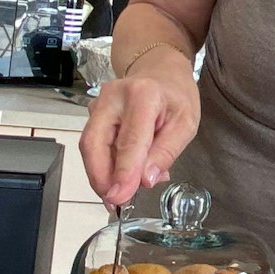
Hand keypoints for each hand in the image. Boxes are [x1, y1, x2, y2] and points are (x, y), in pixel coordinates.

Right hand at [78, 49, 198, 205]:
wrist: (160, 71)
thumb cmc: (176, 97)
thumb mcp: (186, 124)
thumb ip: (166, 152)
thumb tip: (146, 181)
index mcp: (142, 95)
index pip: (129, 140)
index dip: (123, 172)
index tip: (120, 197)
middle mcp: (112, 96)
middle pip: (94, 143)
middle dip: (100, 178)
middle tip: (114, 202)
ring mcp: (98, 103)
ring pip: (88, 146)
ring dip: (100, 175)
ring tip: (119, 194)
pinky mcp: (92, 113)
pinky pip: (92, 144)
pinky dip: (103, 165)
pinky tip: (119, 177)